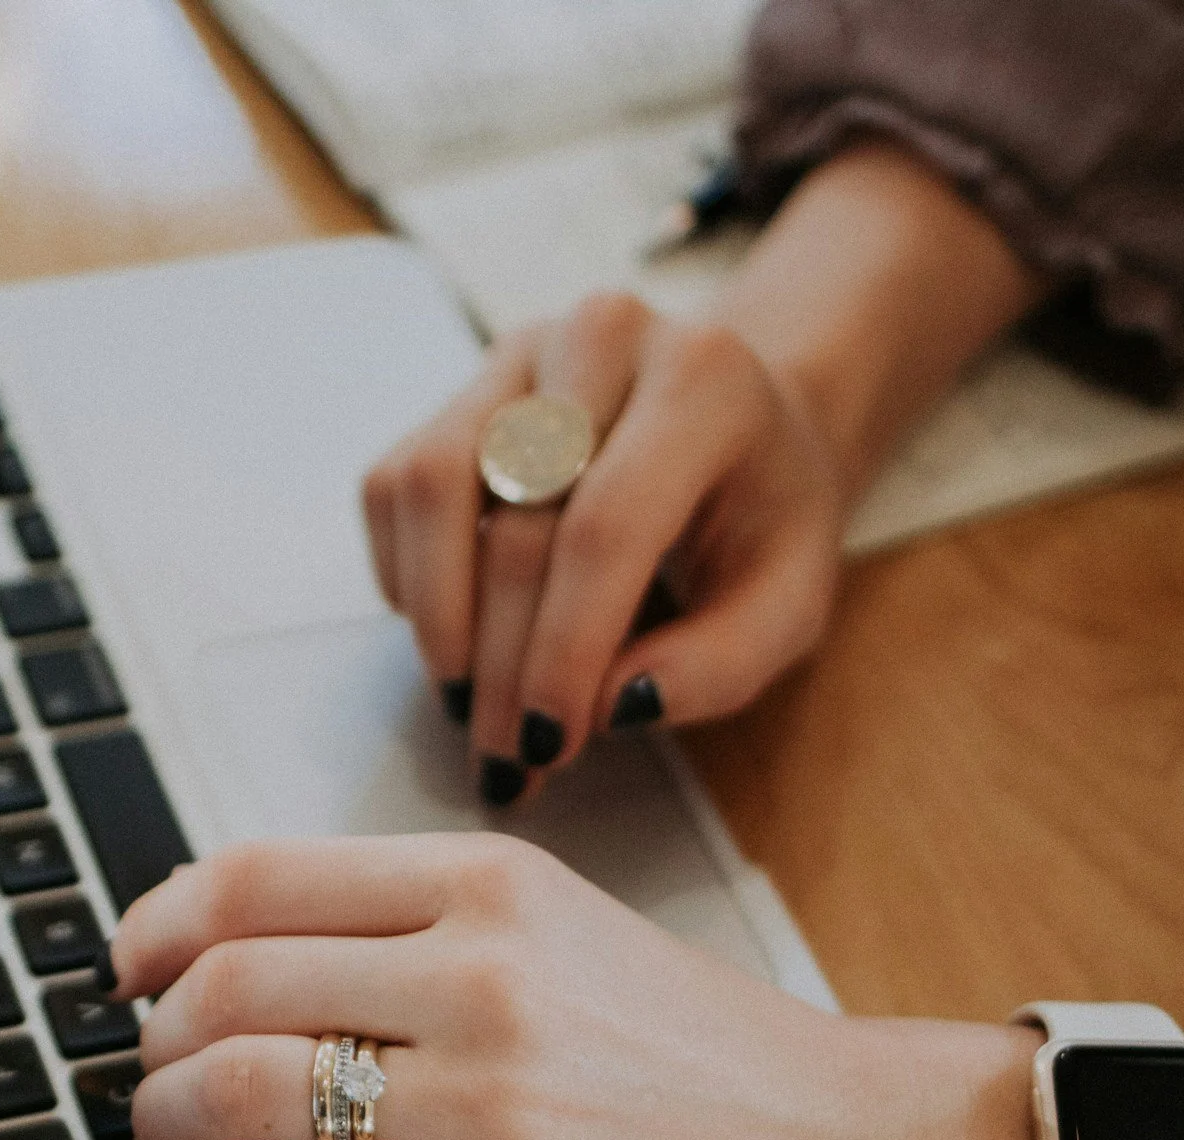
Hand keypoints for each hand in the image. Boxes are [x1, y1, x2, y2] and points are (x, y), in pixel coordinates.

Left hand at [107, 833, 1060, 1139]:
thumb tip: (247, 949)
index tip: (129, 965)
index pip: (257, 876)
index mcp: (494, 885)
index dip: (158, 923)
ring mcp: (496, 1109)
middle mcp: (486, 978)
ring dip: (169, 1121)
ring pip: (246, 1093)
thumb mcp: (567, 928)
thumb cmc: (708, 1051)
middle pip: (229, 983)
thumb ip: (419, 923)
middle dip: (153, 1037)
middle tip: (147, 1071)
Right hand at [361, 292, 843, 803]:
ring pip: (431, 486)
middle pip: (517, 521)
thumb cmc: (763, 518)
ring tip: (467, 700)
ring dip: (437, 617)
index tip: (548, 743)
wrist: (740, 421)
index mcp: (704, 382)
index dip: (563, 648)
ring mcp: (519, 353)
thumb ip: (720, 664)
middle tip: (506, 757)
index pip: (606, 525)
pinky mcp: (460, 387)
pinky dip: (408, 576)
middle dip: (502, 664)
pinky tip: (457, 632)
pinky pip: (394, 485)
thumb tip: (612, 706)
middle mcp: (603, 339)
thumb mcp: (789, 602)